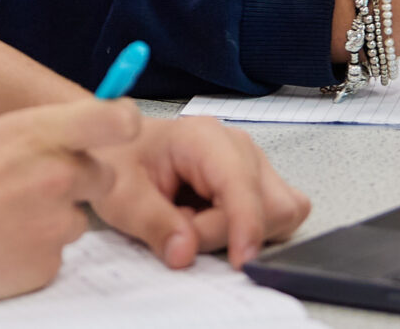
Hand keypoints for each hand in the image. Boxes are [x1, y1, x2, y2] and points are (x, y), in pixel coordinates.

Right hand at [0, 96, 130, 305]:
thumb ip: (44, 133)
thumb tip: (88, 130)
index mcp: (39, 134)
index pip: (115, 121)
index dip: (125, 125)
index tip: (124, 130)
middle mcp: (57, 175)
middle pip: (104, 176)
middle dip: (80, 183)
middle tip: (32, 189)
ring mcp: (54, 224)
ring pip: (78, 220)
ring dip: (52, 221)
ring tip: (1, 221)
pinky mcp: (47, 266)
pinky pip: (56, 255)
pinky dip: (33, 253)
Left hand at [88, 114, 308, 268]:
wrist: (122, 152)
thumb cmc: (122, 163)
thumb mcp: (120, 195)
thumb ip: (153, 223)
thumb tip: (185, 253)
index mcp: (204, 138)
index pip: (241, 182)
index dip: (246, 223)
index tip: (239, 261)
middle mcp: (237, 146)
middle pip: (267, 203)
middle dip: (230, 233)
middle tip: (183, 234)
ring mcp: (253, 163)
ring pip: (279, 212)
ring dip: (239, 233)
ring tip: (194, 224)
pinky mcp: (259, 182)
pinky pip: (278, 215)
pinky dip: (251, 232)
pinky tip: (214, 226)